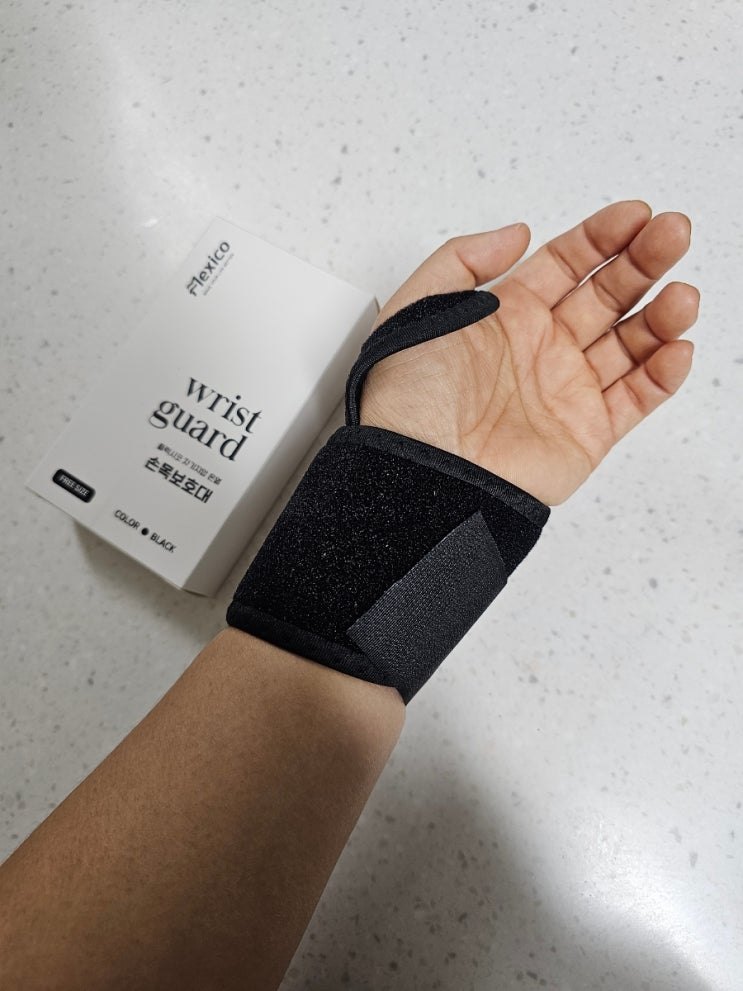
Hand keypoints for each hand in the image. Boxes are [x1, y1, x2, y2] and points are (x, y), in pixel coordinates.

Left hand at [360, 201, 698, 504]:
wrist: (419, 474)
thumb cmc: (406, 402)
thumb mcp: (415, 308)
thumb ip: (463, 260)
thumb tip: (517, 233)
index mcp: (505, 318)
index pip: (566, 264)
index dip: (602, 237)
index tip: (635, 215)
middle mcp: (540, 351)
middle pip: (607, 295)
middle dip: (643, 262)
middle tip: (672, 234)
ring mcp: (565, 391)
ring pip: (630, 344)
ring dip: (662, 315)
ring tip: (680, 296)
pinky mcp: (585, 434)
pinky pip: (636, 400)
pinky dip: (662, 375)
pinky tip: (677, 347)